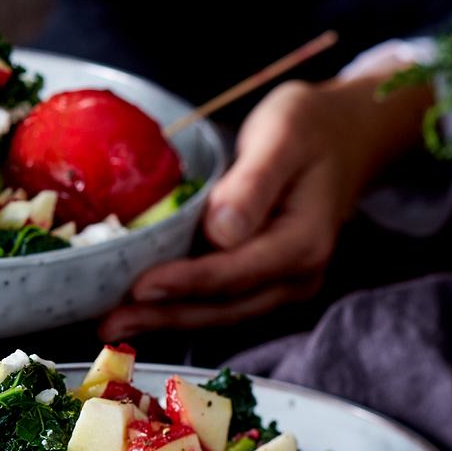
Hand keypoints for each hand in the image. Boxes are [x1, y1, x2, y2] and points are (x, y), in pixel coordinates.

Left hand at [97, 66, 432, 339]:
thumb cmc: (310, 127)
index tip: (137, 287)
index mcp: (303, 243)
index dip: (184, 283)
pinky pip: (219, 300)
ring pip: (217, 311)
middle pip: (221, 306)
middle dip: (162, 315)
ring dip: (164, 318)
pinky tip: (140, 306)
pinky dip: (179, 305)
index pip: (233, 273)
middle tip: (106, 323)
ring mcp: (282, 283)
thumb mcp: (282, 137)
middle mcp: (296, 275)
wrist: (345, 134)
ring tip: (111, 323)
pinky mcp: (265, 280)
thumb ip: (252, 185)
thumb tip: (219, 233)